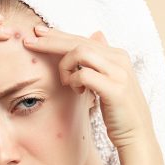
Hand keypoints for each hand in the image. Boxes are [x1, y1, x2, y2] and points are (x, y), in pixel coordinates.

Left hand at [23, 25, 154, 149]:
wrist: (136, 132)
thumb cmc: (116, 107)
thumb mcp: (108, 79)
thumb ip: (100, 58)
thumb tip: (96, 34)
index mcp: (115, 54)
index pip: (81, 39)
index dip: (58, 35)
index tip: (37, 32)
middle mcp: (118, 58)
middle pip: (77, 42)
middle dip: (49, 42)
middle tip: (28, 41)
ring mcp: (118, 72)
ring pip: (80, 53)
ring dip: (65, 66)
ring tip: (65, 81)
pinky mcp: (115, 89)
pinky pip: (84, 75)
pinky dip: (74, 80)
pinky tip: (76, 91)